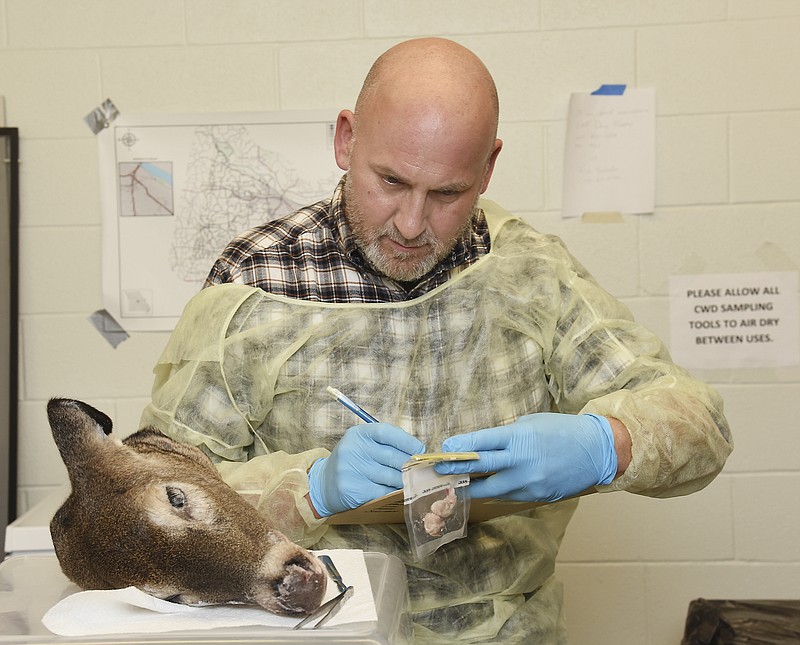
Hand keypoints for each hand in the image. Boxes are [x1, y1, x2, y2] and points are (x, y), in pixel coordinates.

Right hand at [308, 423, 424, 516]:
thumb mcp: (362, 444)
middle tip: (418, 467)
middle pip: (392, 456)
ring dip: (404, 479)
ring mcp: (352, 471)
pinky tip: (396, 489)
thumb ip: (385, 442)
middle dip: (409, 463)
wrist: (324, 484)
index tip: (419, 448)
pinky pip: (383, 491)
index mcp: (357, 434)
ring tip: (409, 479)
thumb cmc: (352, 461)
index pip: (386, 432)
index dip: (407, 440)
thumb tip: (417, 450)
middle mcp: (353, 450)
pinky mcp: (354, 490)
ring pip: (391, 476)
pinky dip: (393, 491)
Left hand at [435, 413, 616, 502]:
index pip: (481, 443)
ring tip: (456, 484)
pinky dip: (496, 491)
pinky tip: (486, 487)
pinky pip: (509, 496)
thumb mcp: (531, 423)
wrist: (597, 451)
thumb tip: (480, 446)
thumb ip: (506, 436)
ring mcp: (530, 482)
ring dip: (472, 486)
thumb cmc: (562, 430)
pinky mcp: (537, 495)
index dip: (459, 447)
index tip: (443, 448)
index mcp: (520, 437)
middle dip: (456, 469)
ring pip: (491, 489)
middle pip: (480, 467)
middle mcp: (522, 461)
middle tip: (438, 469)